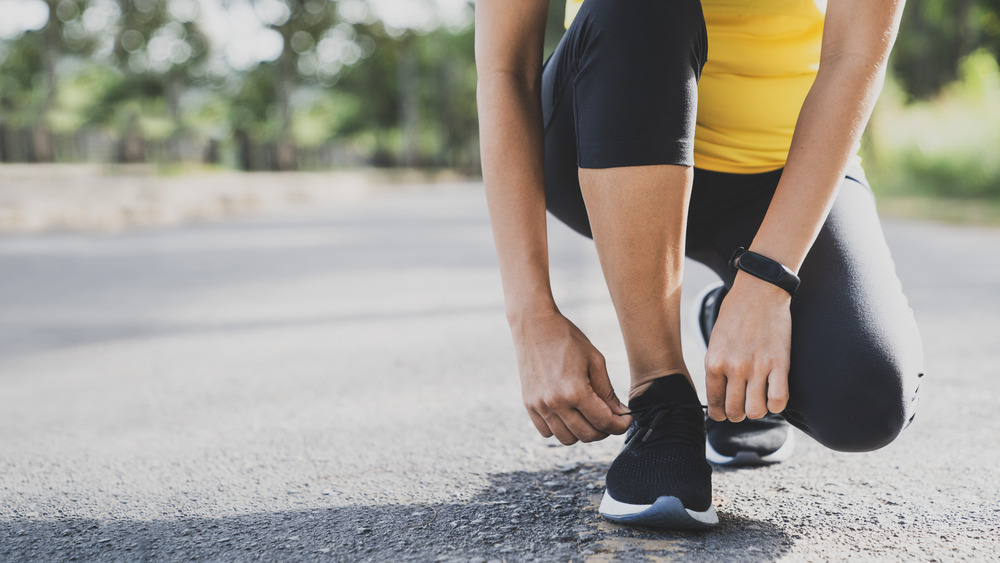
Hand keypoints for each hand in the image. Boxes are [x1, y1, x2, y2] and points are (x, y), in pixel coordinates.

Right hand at [511, 309, 631, 444]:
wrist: (534, 325)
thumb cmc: (567, 338)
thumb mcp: (595, 361)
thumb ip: (607, 391)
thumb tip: (620, 414)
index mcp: (575, 391)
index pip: (604, 422)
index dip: (620, 425)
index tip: (626, 420)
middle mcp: (555, 403)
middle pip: (587, 435)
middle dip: (604, 431)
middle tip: (611, 419)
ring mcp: (539, 406)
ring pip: (567, 439)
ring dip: (583, 432)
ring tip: (590, 417)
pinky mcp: (529, 405)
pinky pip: (547, 432)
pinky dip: (561, 429)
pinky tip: (570, 415)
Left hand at [704, 274, 791, 421]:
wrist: (759, 291)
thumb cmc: (735, 316)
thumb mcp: (716, 342)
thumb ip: (717, 367)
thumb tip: (721, 395)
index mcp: (714, 362)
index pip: (714, 403)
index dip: (719, 413)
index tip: (724, 412)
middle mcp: (733, 368)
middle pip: (734, 412)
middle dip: (738, 414)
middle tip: (743, 406)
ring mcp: (757, 367)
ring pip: (755, 412)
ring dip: (757, 411)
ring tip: (758, 401)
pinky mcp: (780, 363)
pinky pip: (779, 400)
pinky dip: (776, 405)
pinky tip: (773, 395)